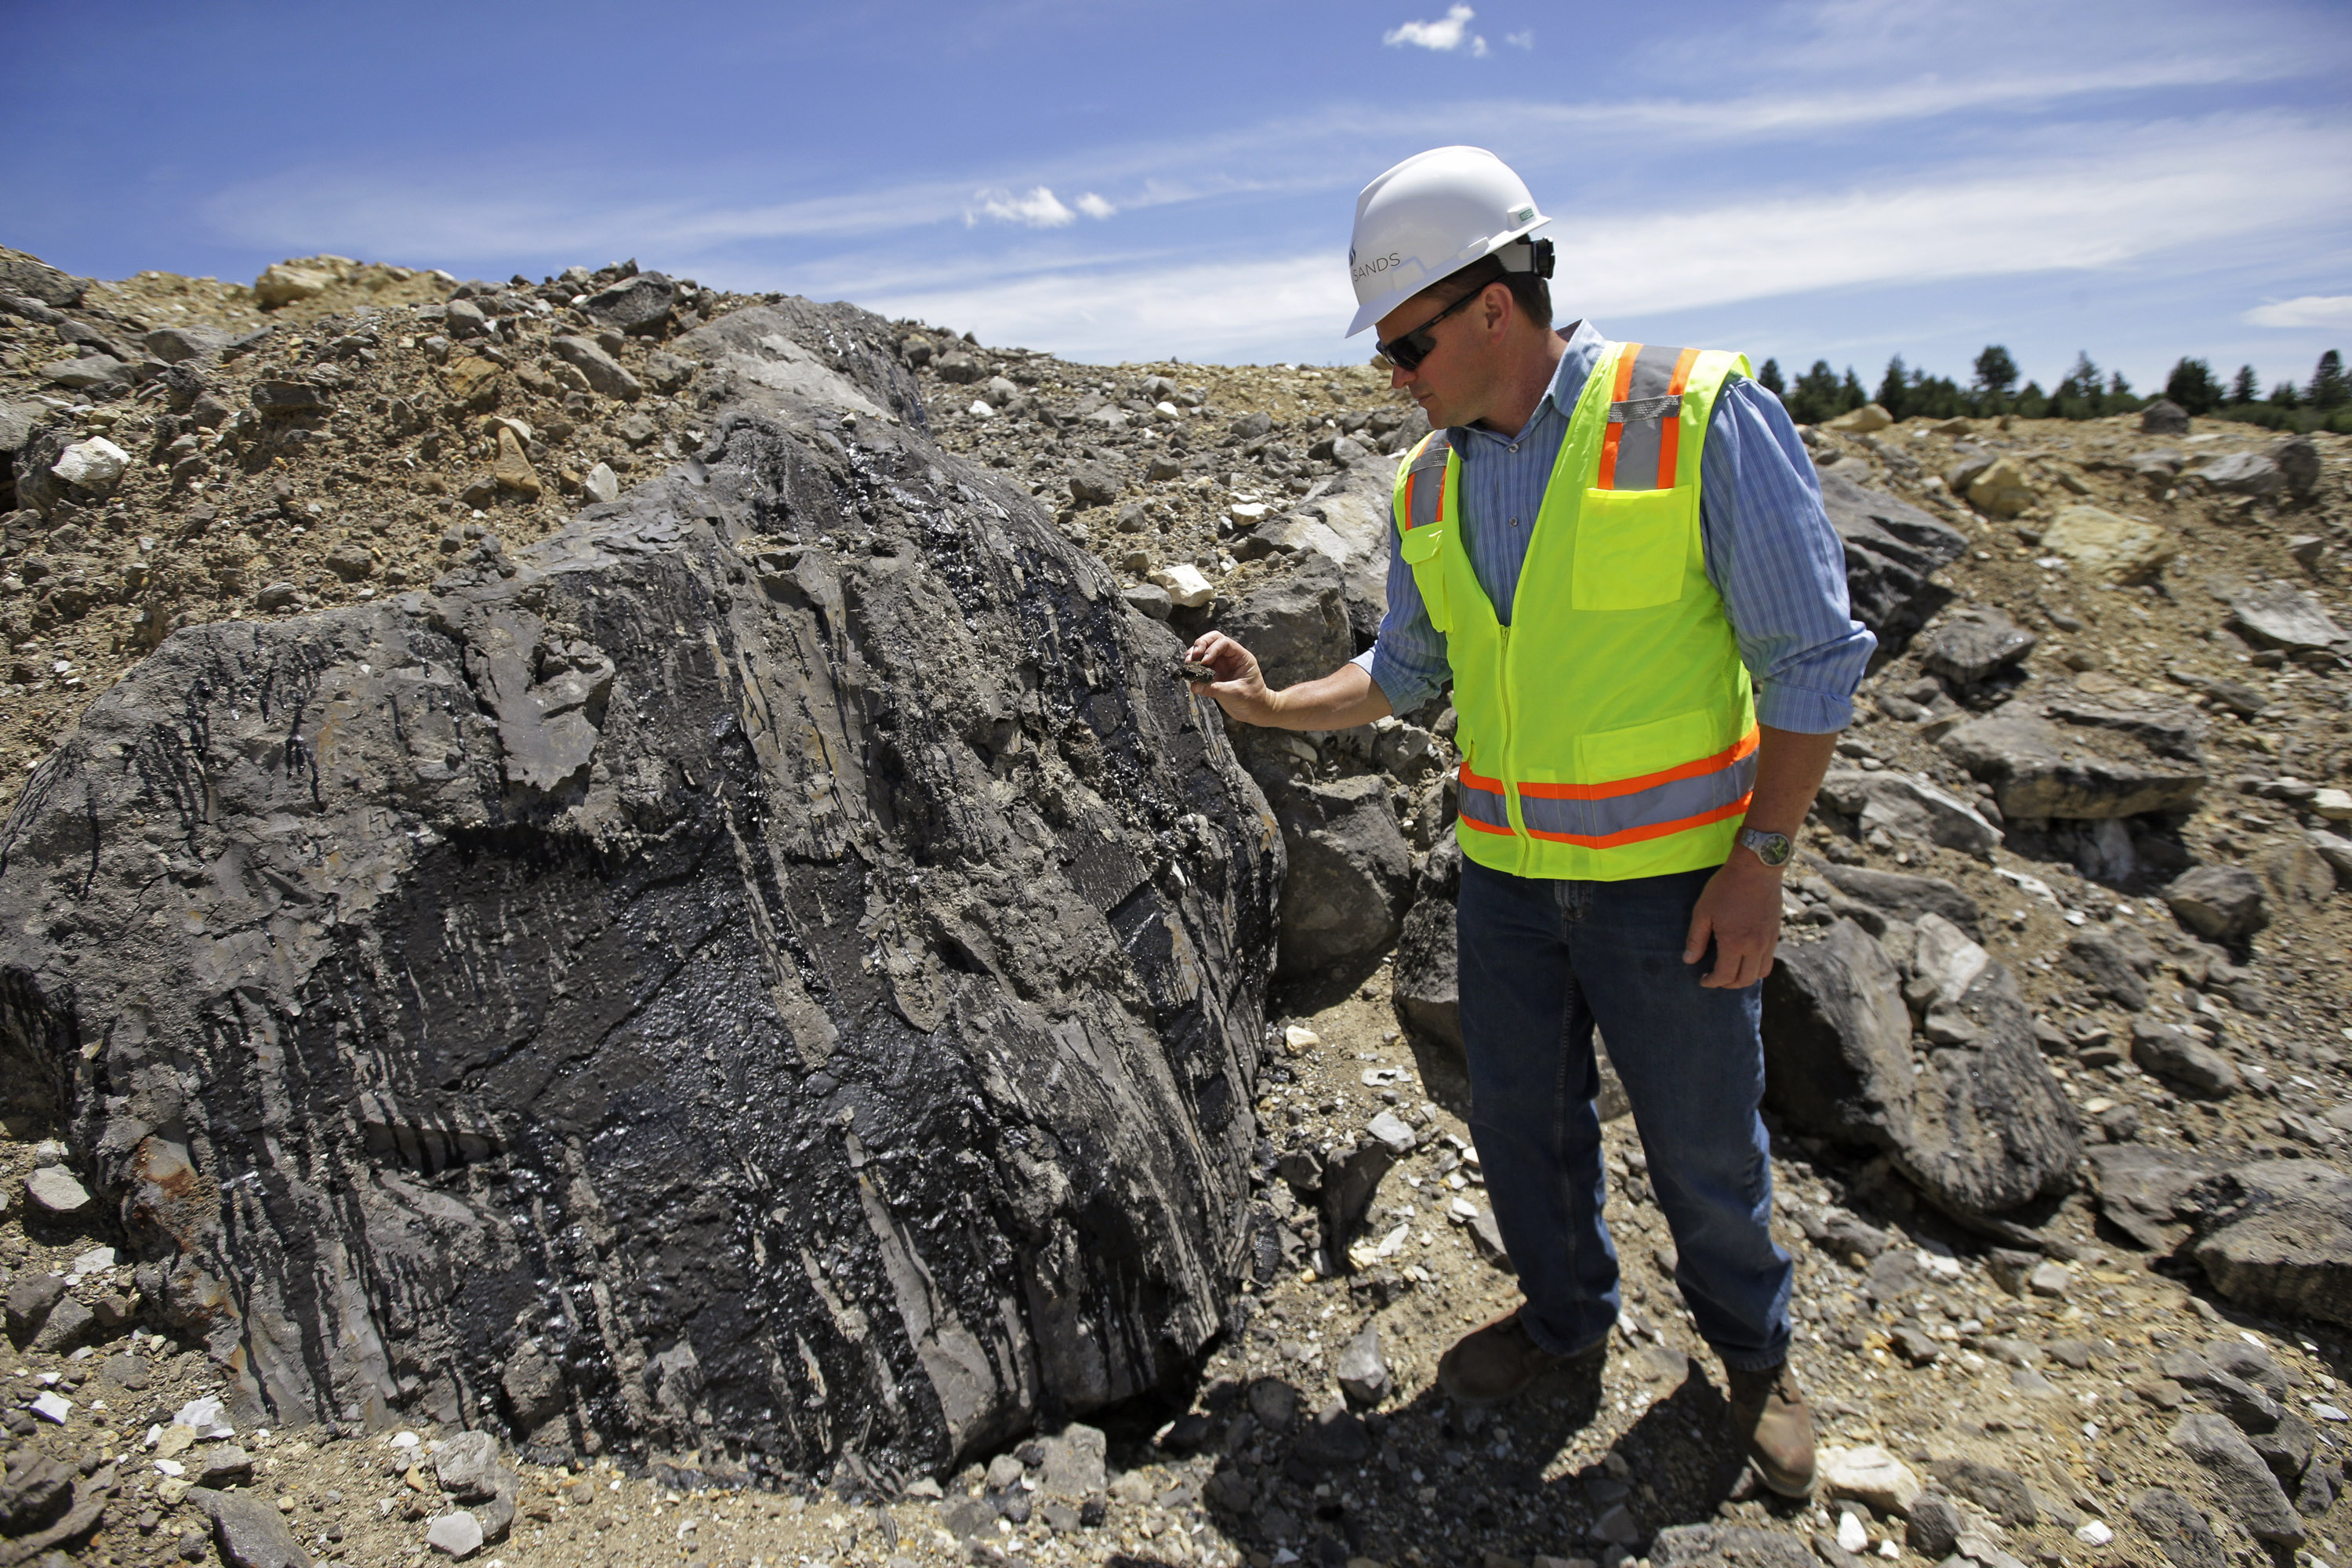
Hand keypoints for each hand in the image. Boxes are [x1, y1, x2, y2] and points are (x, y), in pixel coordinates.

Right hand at [1184, 631, 1282, 726]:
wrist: (1254, 711)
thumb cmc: (1252, 700)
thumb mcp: (1236, 694)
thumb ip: (1215, 689)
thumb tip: (1195, 686)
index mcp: (1241, 657)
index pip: (1224, 643)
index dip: (1212, 649)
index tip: (1204, 662)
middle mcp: (1230, 657)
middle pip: (1212, 640)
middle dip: (1200, 646)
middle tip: (1192, 658)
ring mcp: (1221, 665)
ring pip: (1203, 650)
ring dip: (1193, 655)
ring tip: (1187, 665)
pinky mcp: (1213, 674)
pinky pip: (1200, 665)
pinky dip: (1192, 667)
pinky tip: (1189, 674)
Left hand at [1682, 853, 1783, 988]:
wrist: (1756, 868)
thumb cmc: (1726, 887)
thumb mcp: (1703, 911)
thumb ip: (1696, 939)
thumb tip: (1689, 960)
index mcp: (1734, 943)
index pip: (1725, 975)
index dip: (1712, 982)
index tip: (1703, 980)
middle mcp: (1755, 946)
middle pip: (1745, 980)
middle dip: (1728, 984)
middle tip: (1716, 978)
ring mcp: (1769, 941)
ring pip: (1761, 973)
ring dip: (1745, 977)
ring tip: (1732, 971)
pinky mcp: (1776, 933)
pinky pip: (1769, 959)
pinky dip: (1757, 966)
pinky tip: (1745, 957)